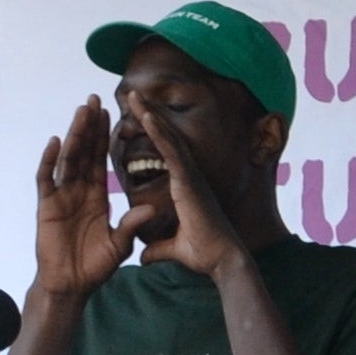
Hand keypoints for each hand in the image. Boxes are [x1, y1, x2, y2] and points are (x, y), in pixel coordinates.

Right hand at [29, 96, 137, 300]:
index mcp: (97, 196)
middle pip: (84, 151)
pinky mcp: (46, 206)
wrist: (71, 286)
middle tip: (95, 99)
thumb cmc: (94, 266)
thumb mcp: (119, 243)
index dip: (105, 138)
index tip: (112, 115)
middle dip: (89, 126)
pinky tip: (56, 142)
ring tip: (81, 111)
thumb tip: (153, 208)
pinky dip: (50, 161)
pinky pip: (47, 179)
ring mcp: (61, 196)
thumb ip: (132, 224)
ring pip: (68, 159)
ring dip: (74, 134)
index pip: (101, 160)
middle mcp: (78, 191)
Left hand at [121, 100, 249, 279]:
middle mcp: (190, 177)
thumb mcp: (173, 250)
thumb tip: (144, 258)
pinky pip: (171, 152)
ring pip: (168, 138)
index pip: (166, 154)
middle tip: (133, 94)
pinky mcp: (189, 182)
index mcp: (186, 187)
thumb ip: (159, 249)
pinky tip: (146, 116)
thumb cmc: (205, 254)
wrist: (222, 260)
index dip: (154, 134)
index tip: (139, 117)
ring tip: (134, 95)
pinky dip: (159, 133)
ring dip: (151, 115)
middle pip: (166, 138)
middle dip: (150, 115)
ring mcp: (190, 176)